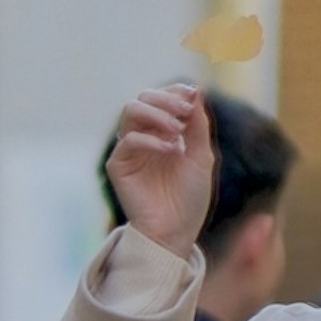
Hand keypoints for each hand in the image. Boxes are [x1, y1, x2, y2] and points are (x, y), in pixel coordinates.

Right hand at [106, 79, 216, 258]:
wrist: (177, 230)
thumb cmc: (190, 197)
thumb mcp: (201, 155)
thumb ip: (197, 124)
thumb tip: (195, 89)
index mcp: (162, 131)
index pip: (161, 97)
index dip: (175, 90)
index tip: (192, 94)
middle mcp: (143, 135)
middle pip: (143, 98)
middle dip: (166, 99)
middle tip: (185, 113)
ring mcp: (129, 149)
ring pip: (130, 110)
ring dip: (157, 113)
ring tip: (177, 130)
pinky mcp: (119, 165)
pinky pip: (128, 140)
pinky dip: (151, 139)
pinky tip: (171, 150)